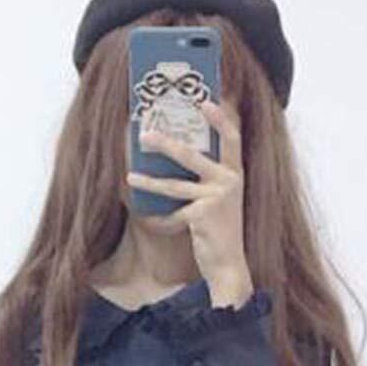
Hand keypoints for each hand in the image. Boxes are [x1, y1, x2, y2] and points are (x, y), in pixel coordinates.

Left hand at [126, 97, 254, 307]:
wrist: (229, 265)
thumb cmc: (221, 233)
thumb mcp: (219, 202)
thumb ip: (206, 182)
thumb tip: (174, 162)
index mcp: (235, 174)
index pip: (232, 138)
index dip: (220, 118)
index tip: (205, 100)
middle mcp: (229, 181)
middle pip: (192, 154)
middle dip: (165, 143)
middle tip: (144, 133)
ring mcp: (216, 197)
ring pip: (175, 185)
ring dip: (149, 181)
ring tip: (130, 177)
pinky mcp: (202, 215)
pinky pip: (173, 214)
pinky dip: (159, 220)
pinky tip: (148, 221)